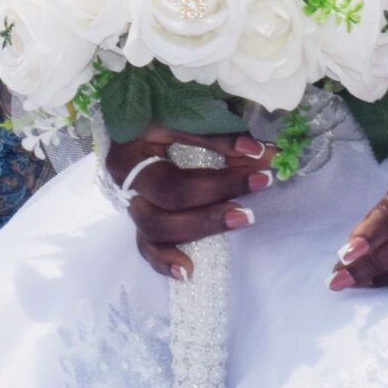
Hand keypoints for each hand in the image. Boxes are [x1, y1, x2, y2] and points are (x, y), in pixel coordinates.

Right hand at [103, 124, 274, 280]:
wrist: (124, 132)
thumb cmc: (154, 118)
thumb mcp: (181, 116)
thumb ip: (218, 134)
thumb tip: (264, 154)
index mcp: (135, 141)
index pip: (179, 144)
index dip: (221, 147)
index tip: (259, 154)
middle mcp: (126, 177)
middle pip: (170, 194)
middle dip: (218, 190)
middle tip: (260, 182)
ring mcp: (130, 203)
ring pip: (156, 227)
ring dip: (202, 225)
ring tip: (242, 217)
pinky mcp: (138, 222)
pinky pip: (146, 248)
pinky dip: (164, 261)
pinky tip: (188, 272)